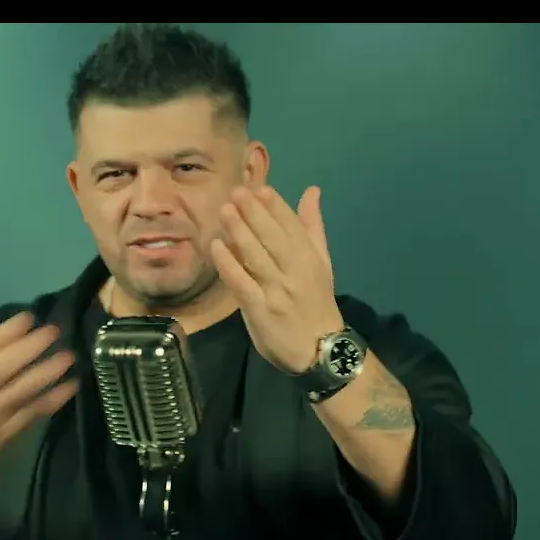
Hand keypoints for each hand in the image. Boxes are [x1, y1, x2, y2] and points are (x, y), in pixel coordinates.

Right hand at [0, 312, 77, 525]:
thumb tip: (24, 327)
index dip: (6, 331)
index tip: (29, 316)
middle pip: (2, 367)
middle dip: (28, 347)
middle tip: (54, 331)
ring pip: (21, 390)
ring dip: (45, 372)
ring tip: (69, 356)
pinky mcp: (9, 430)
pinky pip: (33, 413)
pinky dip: (53, 399)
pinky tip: (72, 385)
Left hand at [211, 184, 344, 372]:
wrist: (320, 350)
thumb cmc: (316, 303)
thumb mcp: (322, 263)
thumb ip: (312, 227)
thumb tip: (311, 191)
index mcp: (310, 259)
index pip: (292, 227)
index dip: (276, 207)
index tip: (260, 189)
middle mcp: (295, 272)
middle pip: (273, 238)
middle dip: (255, 214)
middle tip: (237, 192)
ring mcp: (277, 291)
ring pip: (257, 257)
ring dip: (240, 232)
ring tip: (226, 211)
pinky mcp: (260, 310)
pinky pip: (242, 283)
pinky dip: (229, 264)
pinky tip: (217, 247)